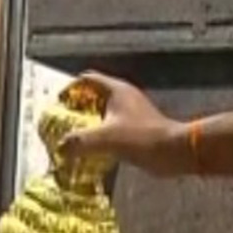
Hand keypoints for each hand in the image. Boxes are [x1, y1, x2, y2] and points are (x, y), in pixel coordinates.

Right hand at [61, 74, 190, 176]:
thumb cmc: (142, 138)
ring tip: (74, 137)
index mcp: (117, 90)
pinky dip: (101, 135)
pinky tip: (92, 149)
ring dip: (89, 123)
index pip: (87, 79)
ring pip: (103, 113)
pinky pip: (112, 127)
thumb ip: (80, 142)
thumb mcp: (106, 138)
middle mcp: (124, 97)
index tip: (58, 103)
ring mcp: (132, 113)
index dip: (70, 88)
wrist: (174, 152)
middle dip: (77, 108)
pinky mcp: (137, 128)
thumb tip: (61, 148)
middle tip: (63, 122)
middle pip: (94, 96)